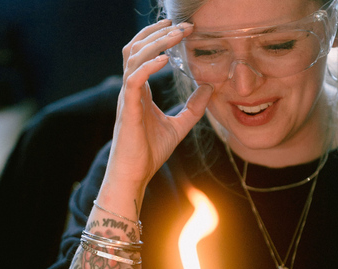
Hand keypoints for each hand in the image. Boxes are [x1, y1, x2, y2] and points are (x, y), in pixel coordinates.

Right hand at [102, 20, 213, 201]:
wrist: (135, 174)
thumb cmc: (150, 152)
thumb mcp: (179, 126)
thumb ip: (194, 107)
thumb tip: (210, 88)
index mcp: (140, 91)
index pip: (144, 54)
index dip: (160, 37)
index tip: (181, 28)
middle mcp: (131, 89)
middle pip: (136, 48)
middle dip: (158, 32)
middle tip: (184, 25)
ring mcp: (127, 98)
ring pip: (133, 58)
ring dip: (155, 43)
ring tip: (176, 35)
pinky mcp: (127, 110)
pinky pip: (134, 81)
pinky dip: (148, 66)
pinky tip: (165, 59)